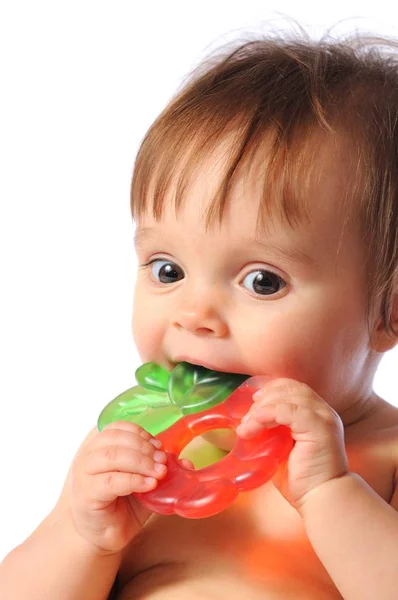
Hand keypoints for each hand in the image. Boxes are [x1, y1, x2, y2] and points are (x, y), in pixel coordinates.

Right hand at [69, 421, 169, 554]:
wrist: (103, 537)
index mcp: (99, 447)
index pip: (117, 427)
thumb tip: (186, 463)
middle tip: (162, 461)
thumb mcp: (144, 482)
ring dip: (141, 462)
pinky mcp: (86, 495)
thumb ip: (159, 469)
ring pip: (112, 456)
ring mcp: (84, 475)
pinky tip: (149, 485)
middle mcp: (87, 457)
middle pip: (115, 439)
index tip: (158, 446)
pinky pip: (111, 481)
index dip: (140, 434)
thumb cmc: (121, 506)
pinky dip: (134, 480)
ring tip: (158, 473)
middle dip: (144, 448)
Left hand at [236, 378, 347, 510]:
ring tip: (248, 426)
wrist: (320, 500)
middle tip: (246, 419)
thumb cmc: (301, 479)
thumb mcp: (281, 448)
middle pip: (290, 388)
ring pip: (289, 396)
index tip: (253, 401)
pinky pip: (290, 410)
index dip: (271, 390)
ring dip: (263, 408)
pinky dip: (269, 413)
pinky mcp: (320, 427)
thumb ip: (271, 432)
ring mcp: (323, 418)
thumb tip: (247, 422)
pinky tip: (256, 424)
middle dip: (264, 399)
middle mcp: (322, 412)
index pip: (293, 388)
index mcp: (315, 414)